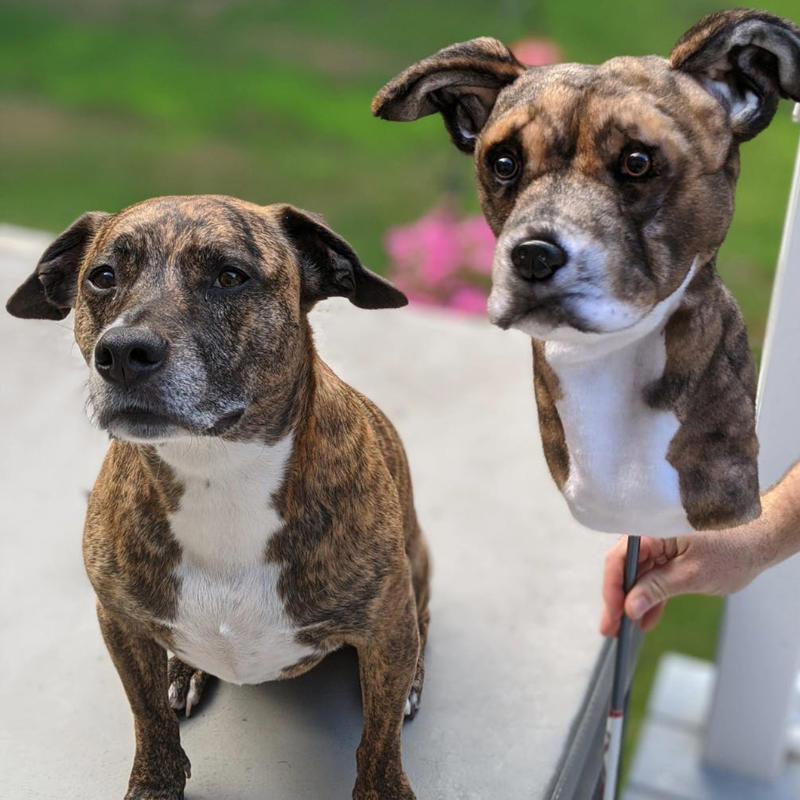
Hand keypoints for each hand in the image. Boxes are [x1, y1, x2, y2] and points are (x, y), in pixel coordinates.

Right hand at [599, 525, 767, 636]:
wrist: (758, 544)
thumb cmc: (732, 550)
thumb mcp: (692, 575)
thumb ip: (657, 589)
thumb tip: (630, 607)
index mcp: (652, 531)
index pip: (620, 559)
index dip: (613, 589)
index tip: (613, 614)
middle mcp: (651, 536)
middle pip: (624, 569)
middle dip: (618, 600)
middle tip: (611, 628)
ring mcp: (660, 547)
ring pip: (637, 577)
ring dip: (631, 602)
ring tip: (623, 629)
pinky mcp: (669, 557)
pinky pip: (652, 579)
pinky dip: (650, 599)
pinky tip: (645, 619)